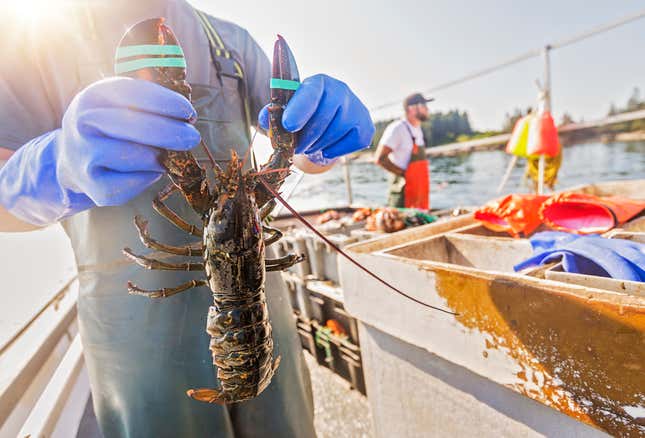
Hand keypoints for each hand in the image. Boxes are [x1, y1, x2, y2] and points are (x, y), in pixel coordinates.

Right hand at [0, 78, 199, 225]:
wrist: (72, 157)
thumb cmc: (108, 126)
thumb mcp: (119, 102)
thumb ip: (149, 103)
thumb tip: (186, 117)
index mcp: (94, 96)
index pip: (135, 95)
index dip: (167, 103)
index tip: (189, 113)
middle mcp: (84, 123)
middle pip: (138, 127)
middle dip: (172, 133)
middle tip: (192, 137)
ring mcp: (86, 156)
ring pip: (141, 157)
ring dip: (160, 157)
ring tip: (163, 154)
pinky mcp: (94, 187)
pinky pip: (135, 184)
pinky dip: (149, 177)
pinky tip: (148, 170)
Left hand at [259, 74, 373, 164]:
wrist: (331, 119)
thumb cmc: (305, 115)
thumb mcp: (287, 112)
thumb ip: (274, 114)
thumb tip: (266, 118)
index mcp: (318, 82)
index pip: (311, 92)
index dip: (299, 109)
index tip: (288, 125)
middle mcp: (340, 90)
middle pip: (323, 117)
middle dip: (306, 137)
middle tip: (297, 147)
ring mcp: (357, 108)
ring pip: (335, 132)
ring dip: (318, 145)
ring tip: (311, 145)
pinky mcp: (366, 127)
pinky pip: (347, 145)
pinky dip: (333, 150)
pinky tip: (327, 146)